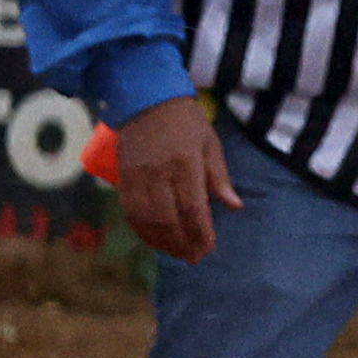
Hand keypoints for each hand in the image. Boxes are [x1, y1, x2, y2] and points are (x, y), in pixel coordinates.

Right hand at [113, 97, 240, 264]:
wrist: (145, 99)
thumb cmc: (185, 122)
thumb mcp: (210, 144)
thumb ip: (219, 177)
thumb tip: (234, 206)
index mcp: (185, 164)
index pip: (193, 208)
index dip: (200, 233)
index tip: (207, 249)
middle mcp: (158, 173)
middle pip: (168, 219)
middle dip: (181, 243)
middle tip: (193, 257)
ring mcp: (137, 176)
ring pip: (146, 219)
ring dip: (160, 241)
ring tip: (176, 253)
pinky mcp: (122, 177)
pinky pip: (129, 211)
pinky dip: (140, 230)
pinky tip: (152, 240)